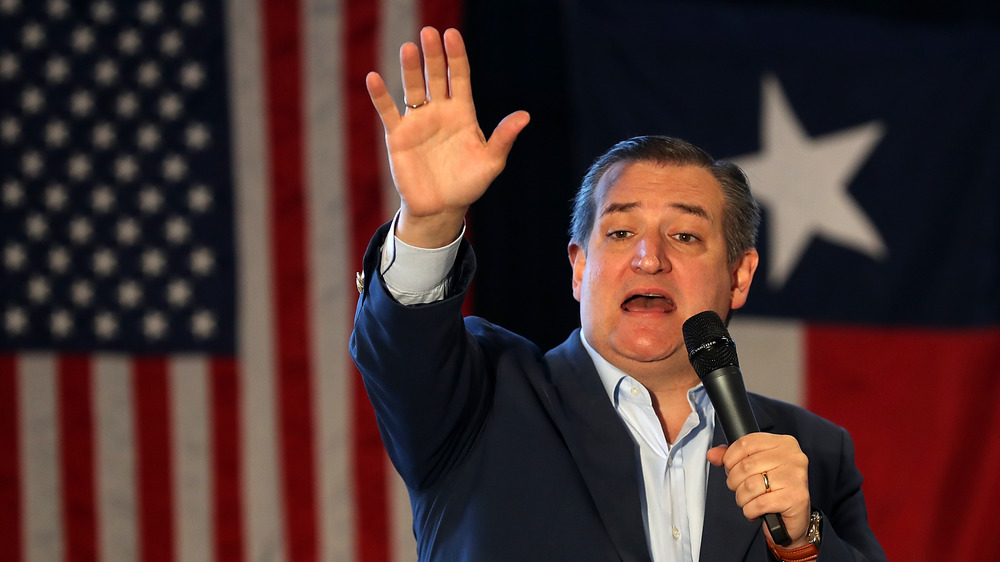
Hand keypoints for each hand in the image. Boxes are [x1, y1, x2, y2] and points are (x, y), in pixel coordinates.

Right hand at [366, 27, 529, 247]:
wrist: (441, 209)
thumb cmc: (468, 184)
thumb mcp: (491, 162)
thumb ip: (503, 138)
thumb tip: (525, 115)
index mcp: (462, 113)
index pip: (459, 77)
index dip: (456, 56)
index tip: (452, 35)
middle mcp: (439, 112)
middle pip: (435, 76)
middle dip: (433, 55)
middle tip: (429, 32)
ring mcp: (417, 122)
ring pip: (412, 88)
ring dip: (410, 68)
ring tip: (408, 48)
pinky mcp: (398, 136)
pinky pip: (388, 111)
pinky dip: (380, 96)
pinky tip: (374, 78)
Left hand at [707, 433, 812, 546]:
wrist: (795, 517)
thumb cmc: (775, 489)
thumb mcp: (755, 467)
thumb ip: (732, 457)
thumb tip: (712, 454)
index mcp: (783, 443)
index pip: (745, 443)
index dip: (730, 458)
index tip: (730, 468)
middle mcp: (793, 457)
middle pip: (746, 466)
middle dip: (734, 482)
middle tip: (740, 489)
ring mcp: (795, 477)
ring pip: (750, 486)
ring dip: (742, 498)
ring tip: (748, 501)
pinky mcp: (795, 498)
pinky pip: (759, 504)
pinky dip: (750, 511)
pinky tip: (755, 511)